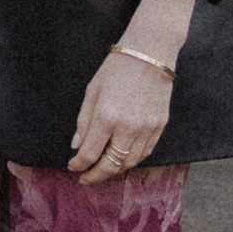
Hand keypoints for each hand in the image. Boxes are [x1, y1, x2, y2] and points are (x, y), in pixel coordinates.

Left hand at [67, 47, 172, 184]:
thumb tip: (77, 145)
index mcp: (106, 116)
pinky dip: (132, 161)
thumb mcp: (92, 90)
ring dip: (114, 170)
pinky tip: (122, 159)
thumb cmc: (117, 67)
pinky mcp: (159, 126)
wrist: (151, 52)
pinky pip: (145, 153)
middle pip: (110, 165)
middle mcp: (127, 127)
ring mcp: (146, 129)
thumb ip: (84, 120)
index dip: (79, 165)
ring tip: (102, 170)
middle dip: (95, 176)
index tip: (73, 167)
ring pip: (129, 163)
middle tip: (85, 179)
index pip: (89, 153)